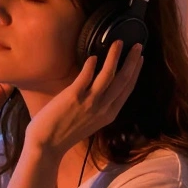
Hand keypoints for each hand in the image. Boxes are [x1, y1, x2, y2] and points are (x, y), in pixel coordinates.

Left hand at [25, 40, 144, 153]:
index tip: (140, 59)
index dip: (135, 72)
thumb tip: (100, 87)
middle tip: (137, 45)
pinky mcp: (73, 97)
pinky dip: (91, 65)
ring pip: (108, 75)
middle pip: (123, 80)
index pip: (127, 89)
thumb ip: (98, 106)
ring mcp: (89, 102)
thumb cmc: (65, 132)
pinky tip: (93, 56)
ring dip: (115, 57)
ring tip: (118, 43)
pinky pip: (86, 77)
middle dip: (132, 61)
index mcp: (109, 114)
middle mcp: (103, 108)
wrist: (47, 145)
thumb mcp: (91, 121)